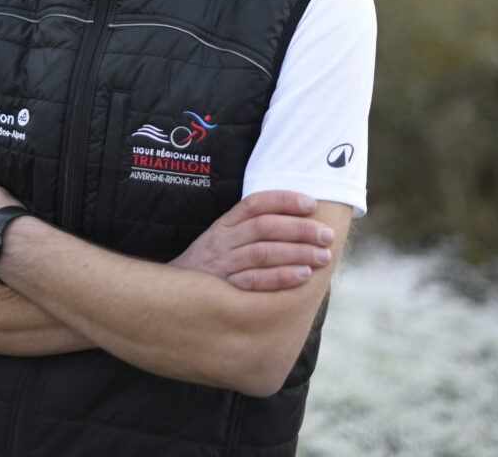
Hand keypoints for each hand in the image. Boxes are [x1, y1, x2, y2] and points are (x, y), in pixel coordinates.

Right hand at [169, 190, 334, 290]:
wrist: (170, 298)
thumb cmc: (207, 269)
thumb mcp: (220, 242)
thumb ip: (248, 231)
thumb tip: (294, 224)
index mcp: (224, 225)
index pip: (255, 204)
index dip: (284, 200)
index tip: (311, 203)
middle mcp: (223, 241)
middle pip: (265, 227)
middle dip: (300, 228)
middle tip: (327, 235)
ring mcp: (223, 266)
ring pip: (263, 252)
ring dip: (297, 252)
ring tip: (323, 255)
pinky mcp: (224, 291)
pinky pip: (255, 281)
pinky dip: (281, 277)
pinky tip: (303, 275)